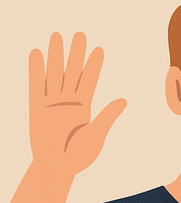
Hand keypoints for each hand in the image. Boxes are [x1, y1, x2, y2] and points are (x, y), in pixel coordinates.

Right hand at [28, 32, 127, 177]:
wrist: (56, 167)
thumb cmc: (79, 156)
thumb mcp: (96, 135)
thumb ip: (107, 116)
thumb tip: (123, 100)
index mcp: (84, 107)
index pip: (90, 80)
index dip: (94, 65)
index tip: (98, 49)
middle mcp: (68, 101)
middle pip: (72, 71)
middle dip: (76, 53)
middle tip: (80, 34)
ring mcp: (51, 103)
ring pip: (54, 73)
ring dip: (56, 55)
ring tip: (57, 36)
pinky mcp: (36, 108)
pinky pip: (36, 85)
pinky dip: (36, 69)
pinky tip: (36, 53)